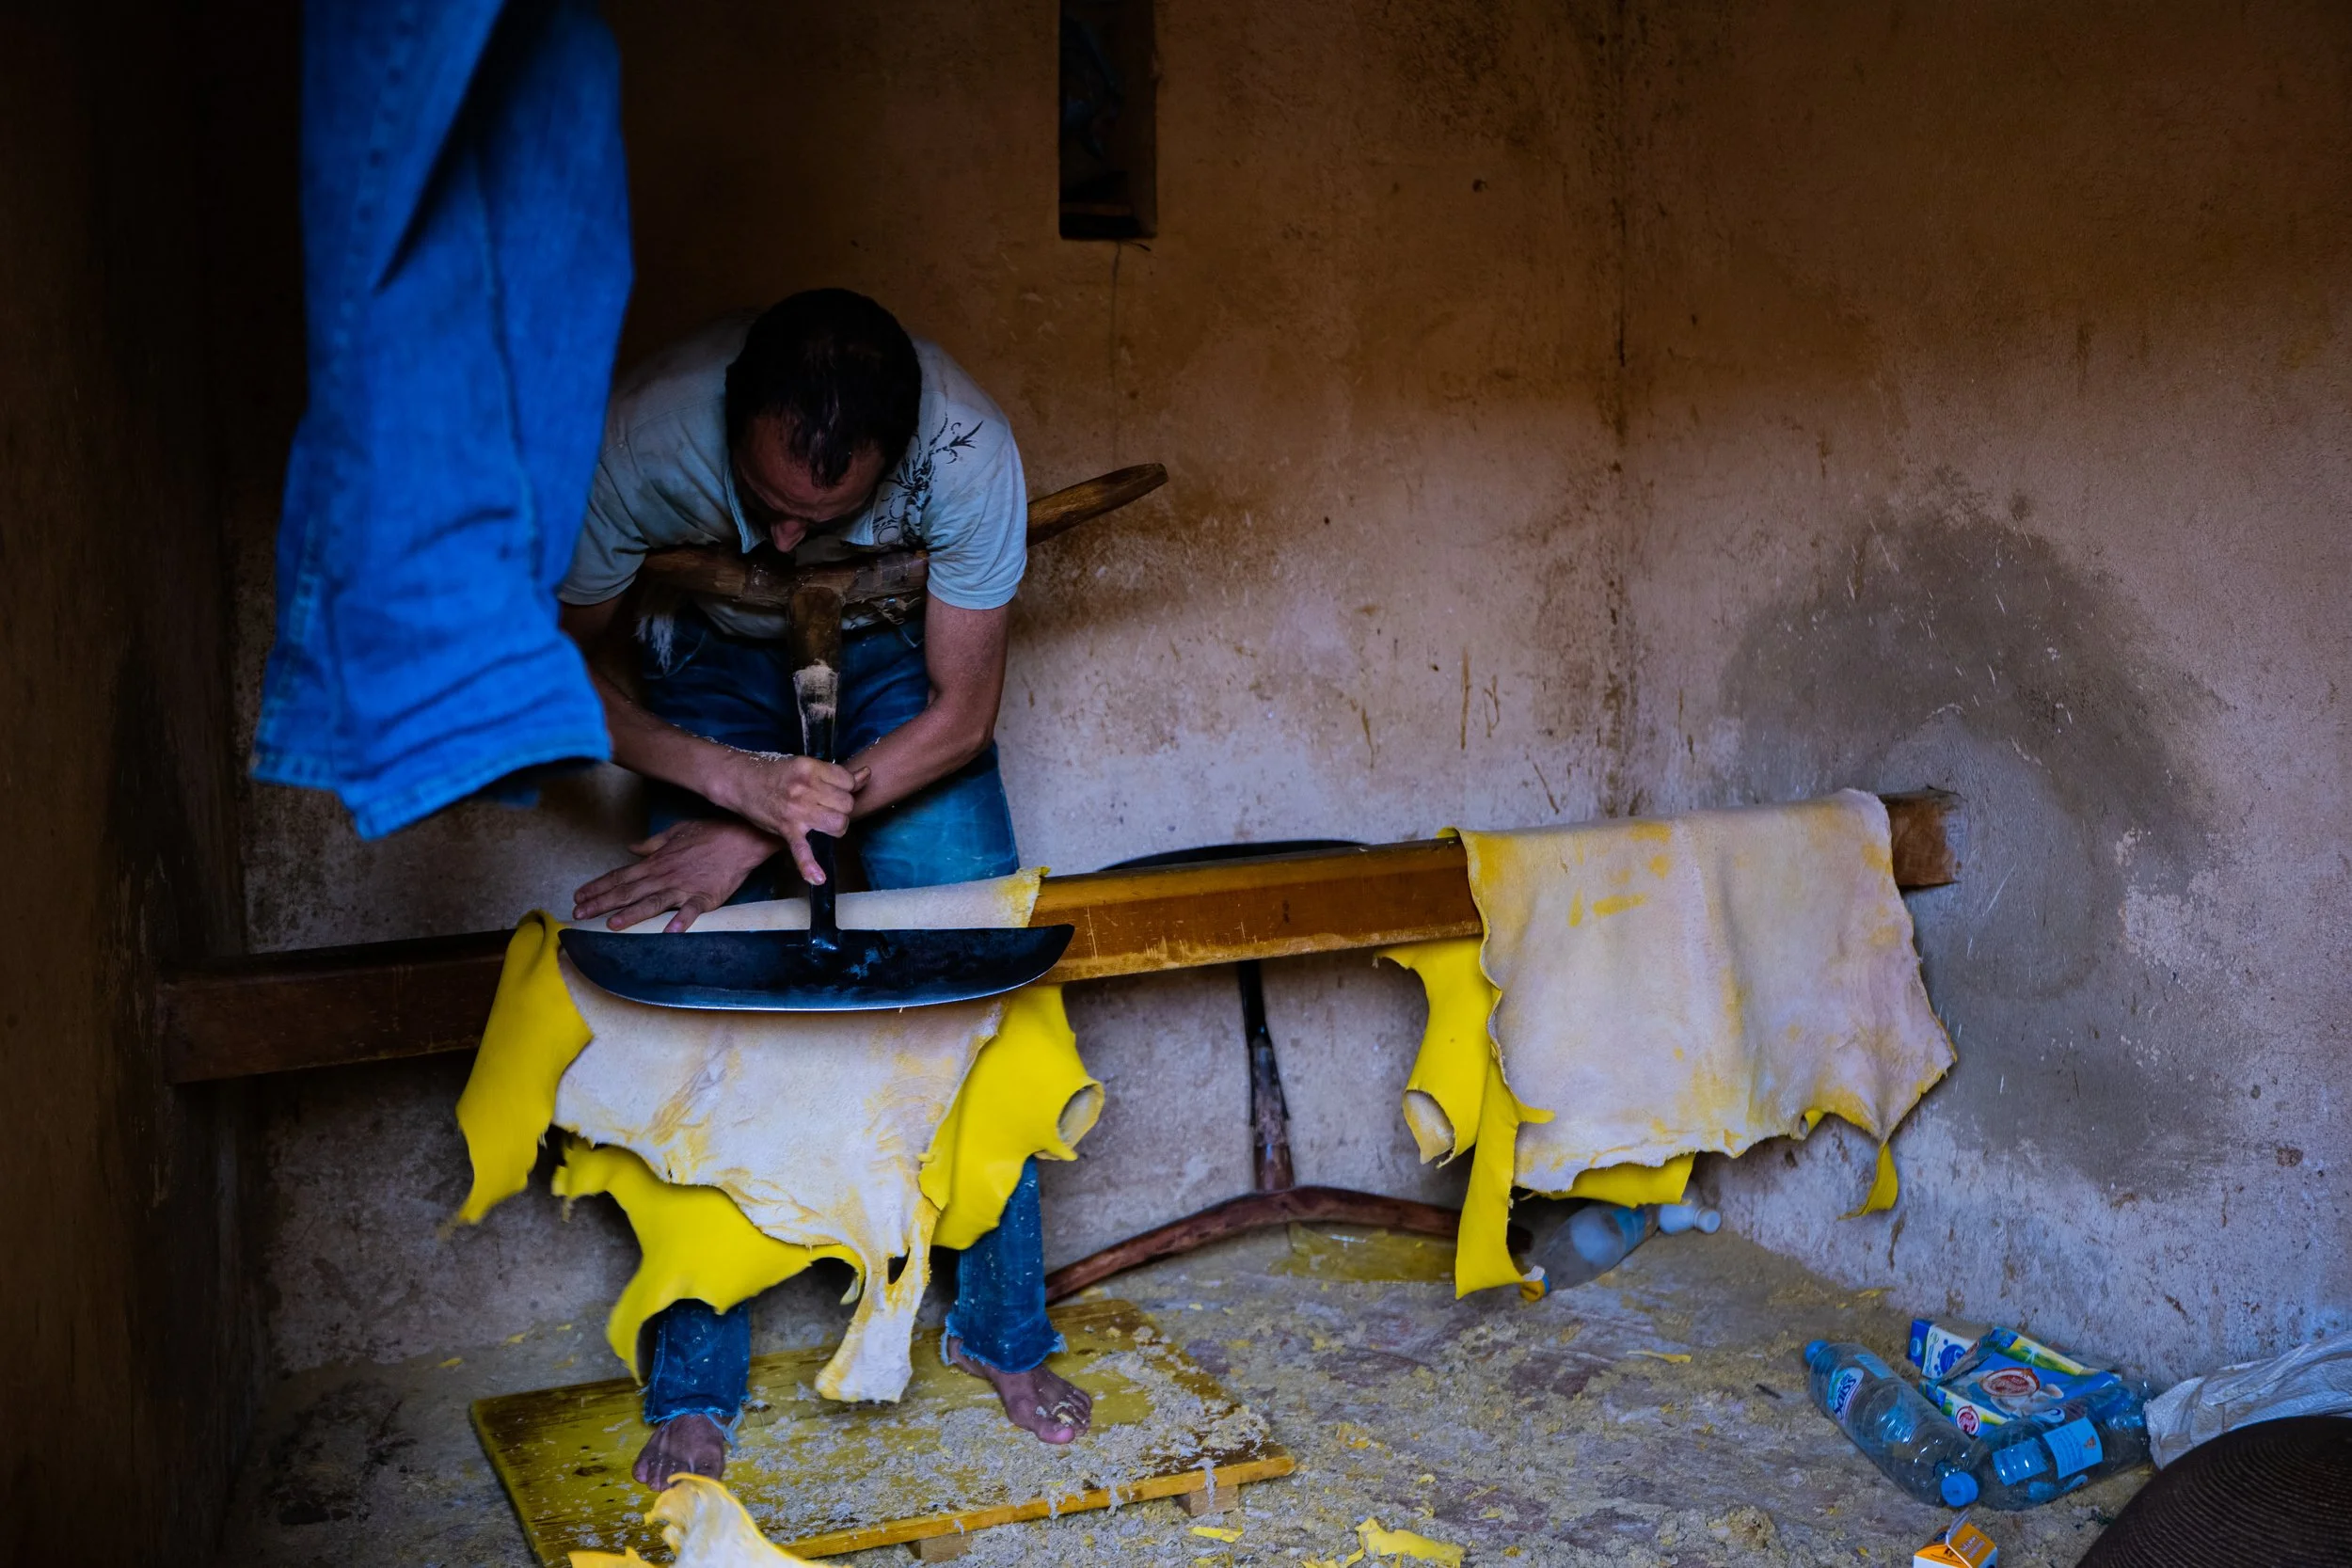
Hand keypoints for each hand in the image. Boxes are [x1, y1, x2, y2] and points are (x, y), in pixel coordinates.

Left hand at [573, 818, 782, 932]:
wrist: (740, 837)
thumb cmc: (709, 833)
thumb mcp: (675, 832)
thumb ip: (651, 844)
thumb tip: (631, 848)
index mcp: (656, 862)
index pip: (620, 876)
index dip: (598, 886)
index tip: (578, 896)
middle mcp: (664, 875)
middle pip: (628, 891)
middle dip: (601, 903)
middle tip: (579, 914)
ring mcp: (683, 887)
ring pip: (652, 902)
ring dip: (631, 914)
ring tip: (611, 925)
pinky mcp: (705, 896)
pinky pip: (691, 910)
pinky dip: (680, 920)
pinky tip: (669, 931)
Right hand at [712, 752, 867, 884]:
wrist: (739, 781)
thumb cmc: (773, 772)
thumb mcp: (805, 766)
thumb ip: (836, 774)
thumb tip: (866, 774)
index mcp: (810, 769)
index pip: (847, 781)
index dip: (846, 787)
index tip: (836, 789)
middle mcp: (805, 789)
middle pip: (846, 804)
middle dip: (841, 807)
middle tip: (827, 806)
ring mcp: (796, 811)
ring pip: (837, 823)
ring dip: (836, 826)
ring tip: (824, 823)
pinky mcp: (786, 829)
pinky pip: (801, 850)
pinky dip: (809, 866)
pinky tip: (818, 878)